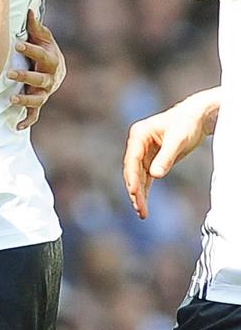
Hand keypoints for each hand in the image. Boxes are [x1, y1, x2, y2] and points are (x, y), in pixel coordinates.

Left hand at [6, 8, 65, 129]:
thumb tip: (29, 10)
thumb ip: (36, 28)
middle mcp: (49, 78)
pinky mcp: (38, 102)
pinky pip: (34, 115)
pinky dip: (27, 121)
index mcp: (51, 60)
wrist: (56, 69)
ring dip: (25, 100)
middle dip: (25, 77)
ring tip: (11, 100)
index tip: (17, 43)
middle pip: (39, 79)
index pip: (41, 55)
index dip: (31, 50)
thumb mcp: (43, 38)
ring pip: (37, 99)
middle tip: (9, 74)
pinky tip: (16, 127)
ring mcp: (44, 92)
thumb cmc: (45, 50)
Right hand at [123, 91, 217, 218]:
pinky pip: (145, 178)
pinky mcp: (151, 159)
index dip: (132, 177)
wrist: (197, 117)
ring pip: (137, 177)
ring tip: (142, 213)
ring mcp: (143, 152)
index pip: (132, 160)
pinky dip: (145, 191)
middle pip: (132, 171)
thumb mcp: (178, 140)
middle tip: (139, 208)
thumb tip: (155, 176)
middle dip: (135, 190)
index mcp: (139, 134)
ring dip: (139, 194)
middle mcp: (137, 144)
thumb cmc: (187, 123)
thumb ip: (166, 158)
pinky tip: (144, 205)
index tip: (134, 193)